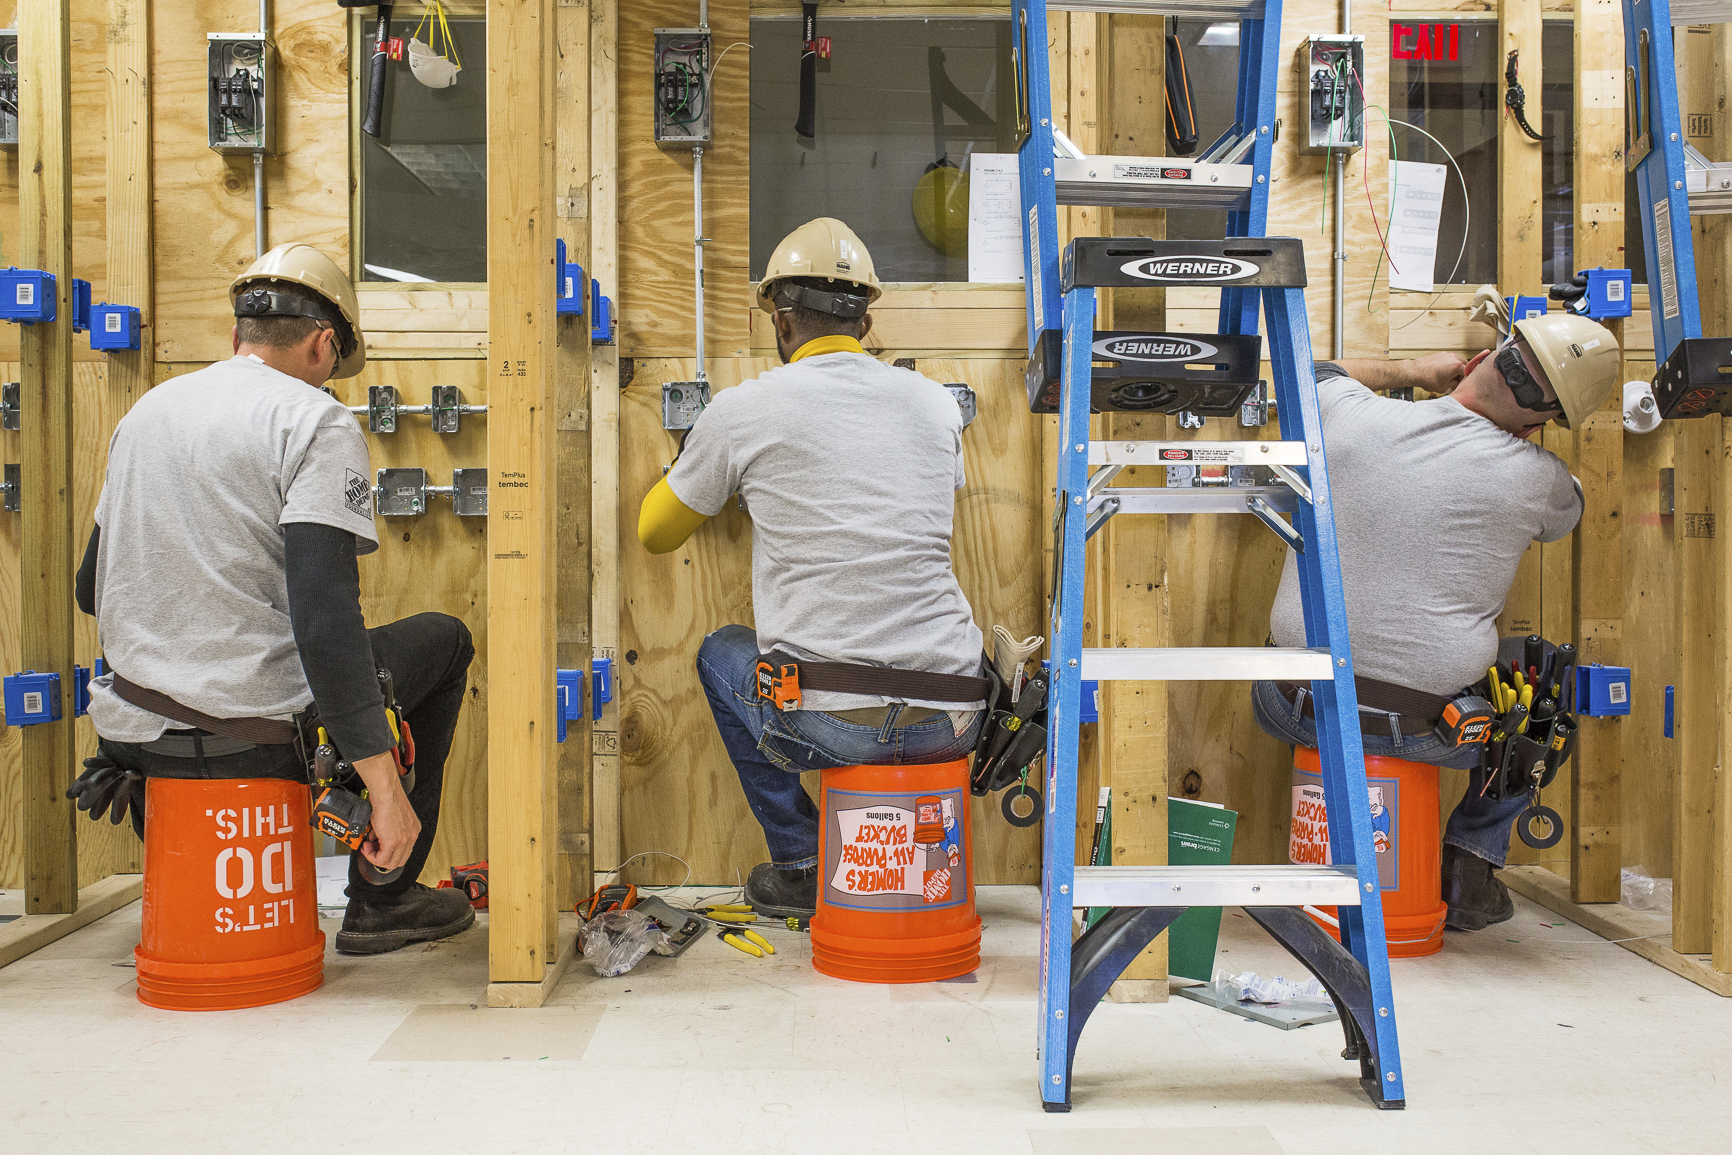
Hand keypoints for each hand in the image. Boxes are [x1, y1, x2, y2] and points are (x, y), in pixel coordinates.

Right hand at [353, 750, 418, 871]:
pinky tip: (367, 847)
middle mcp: (411, 835)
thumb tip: (376, 837)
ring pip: (390, 862)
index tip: (378, 847)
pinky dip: (372, 857)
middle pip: (399, 860)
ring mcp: (404, 840)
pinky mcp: (393, 841)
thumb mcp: (393, 817)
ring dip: (376, 858)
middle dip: (382, 858)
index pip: (404, 851)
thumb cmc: (388, 798)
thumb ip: (388, 829)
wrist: (386, 793)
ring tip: (368, 847)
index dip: (389, 852)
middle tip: (372, 849)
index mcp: (413, 829)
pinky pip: (382, 859)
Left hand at [1405, 352, 1468, 394]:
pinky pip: (1449, 359)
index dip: (1464, 380)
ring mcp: (1447, 354)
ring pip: (1457, 360)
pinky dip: (1450, 364)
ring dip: (1456, 367)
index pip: (1467, 373)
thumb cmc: (1428, 379)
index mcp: (1458, 365)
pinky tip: (1444, 371)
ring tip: (1450, 376)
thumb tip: (1456, 383)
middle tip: (1457, 379)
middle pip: (1464, 364)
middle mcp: (1454, 357)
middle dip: (1462, 372)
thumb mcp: (1444, 387)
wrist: (1414, 372)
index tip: (1461, 384)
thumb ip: (1454, 384)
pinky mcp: (1440, 354)